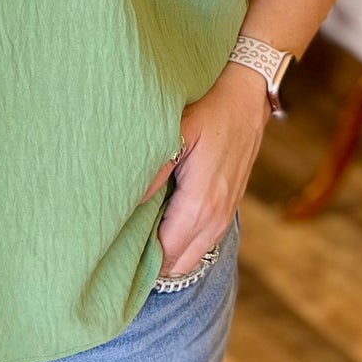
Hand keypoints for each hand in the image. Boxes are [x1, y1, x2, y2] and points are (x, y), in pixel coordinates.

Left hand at [139, 64, 271, 274]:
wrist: (246, 97)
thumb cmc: (208, 108)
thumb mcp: (176, 131)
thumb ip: (154, 170)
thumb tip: (126, 203)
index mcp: (200, 203)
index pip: (166, 253)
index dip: (140, 257)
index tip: (115, 248)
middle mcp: (216, 217)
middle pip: (178, 264)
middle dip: (152, 261)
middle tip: (122, 242)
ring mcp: (226, 214)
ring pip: (193, 257)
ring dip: (169, 252)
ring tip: (140, 233)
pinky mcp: (229, 207)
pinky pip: (204, 241)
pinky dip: (184, 242)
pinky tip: (164, 220)